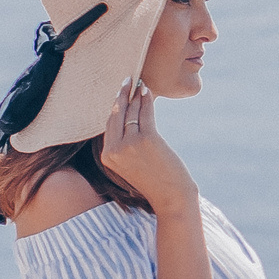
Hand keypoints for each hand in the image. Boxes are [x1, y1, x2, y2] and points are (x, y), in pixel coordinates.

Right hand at [102, 79, 197, 216]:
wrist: (171, 197)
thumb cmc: (155, 181)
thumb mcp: (131, 165)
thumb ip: (124, 146)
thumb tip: (129, 119)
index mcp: (107, 157)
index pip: (109, 125)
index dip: (114, 107)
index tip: (118, 94)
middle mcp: (114, 150)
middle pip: (116, 115)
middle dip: (121, 95)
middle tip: (126, 81)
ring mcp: (129, 144)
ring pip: (131, 112)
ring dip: (135, 95)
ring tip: (140, 84)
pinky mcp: (146, 139)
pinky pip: (144, 113)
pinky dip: (146, 100)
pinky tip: (147, 91)